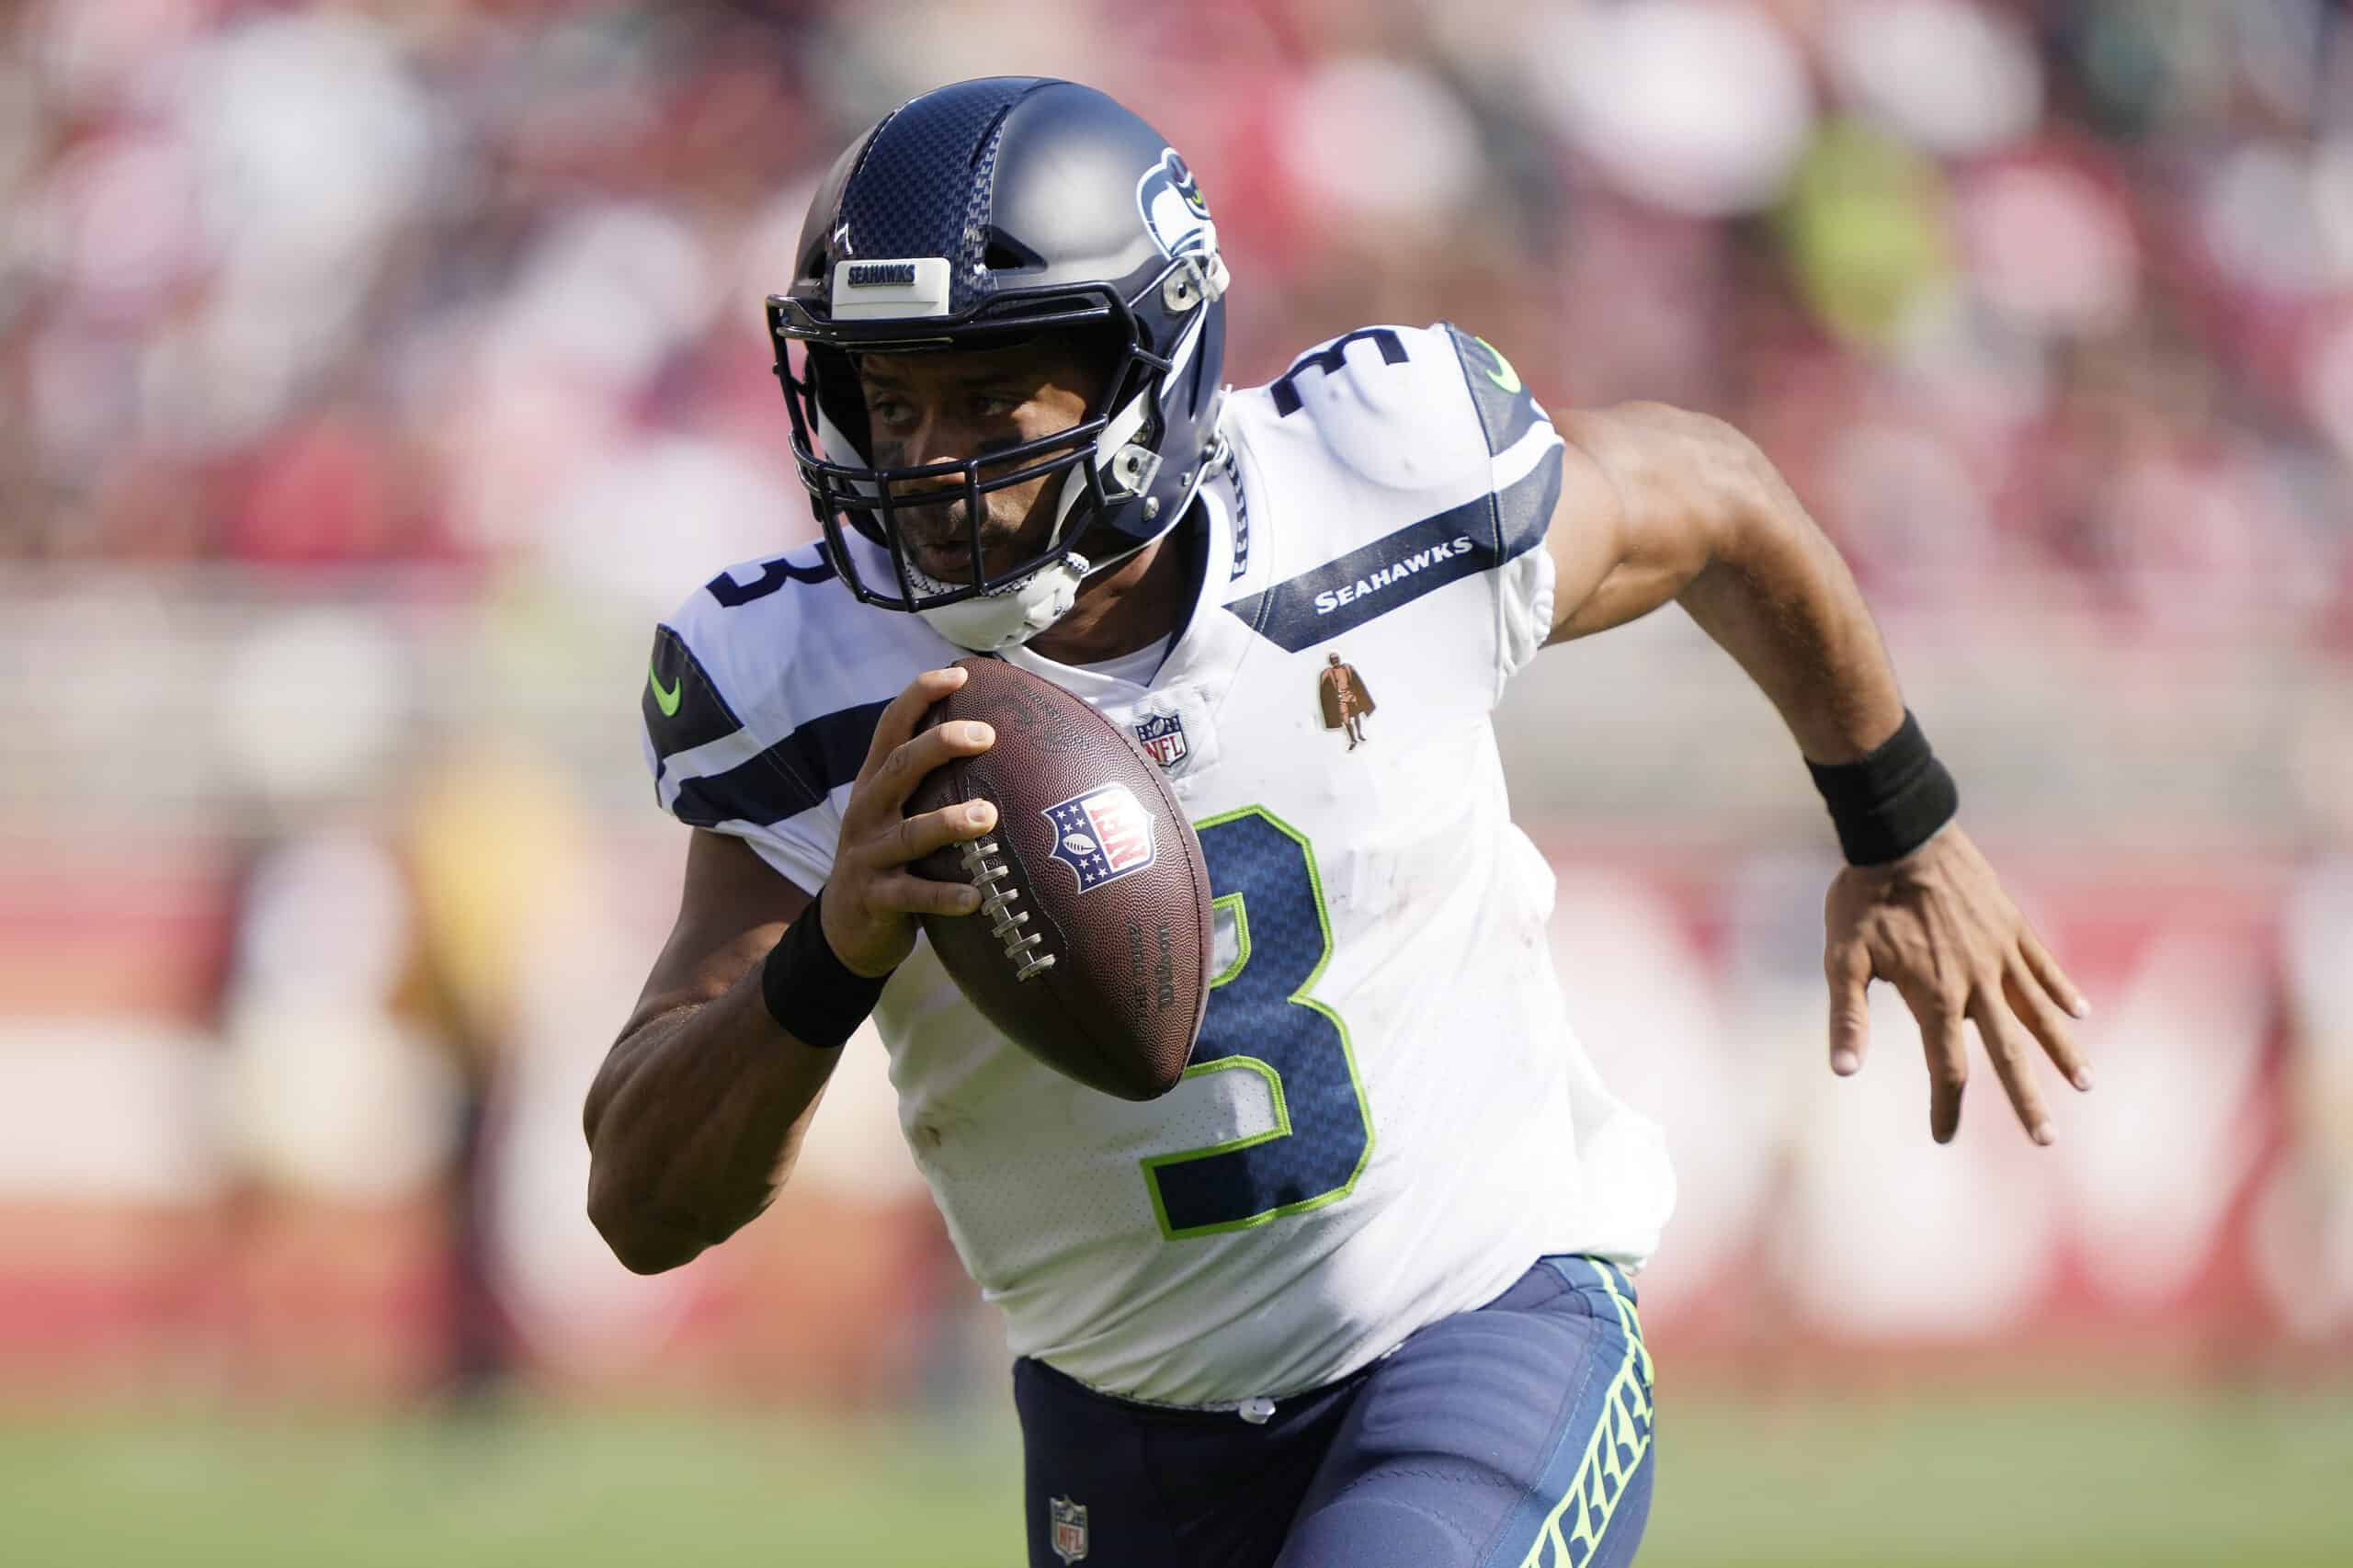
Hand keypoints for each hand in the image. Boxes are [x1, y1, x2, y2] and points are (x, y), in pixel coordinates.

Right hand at [820, 666, 998, 977]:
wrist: (844, 928)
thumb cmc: (891, 860)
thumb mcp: (899, 814)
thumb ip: (931, 784)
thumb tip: (1002, 743)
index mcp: (874, 785)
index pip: (890, 728)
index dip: (919, 696)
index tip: (958, 674)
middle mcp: (866, 812)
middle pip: (898, 767)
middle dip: (939, 745)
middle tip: (986, 734)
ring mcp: (867, 856)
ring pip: (908, 833)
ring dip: (948, 822)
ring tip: (988, 814)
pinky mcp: (874, 899)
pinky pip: (912, 896)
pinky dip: (944, 896)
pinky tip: (977, 897)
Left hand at [1823, 823, 2091, 1144]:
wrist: (1901, 835)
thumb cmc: (1863, 899)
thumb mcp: (1842, 959)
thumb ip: (1847, 1017)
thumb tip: (1842, 1071)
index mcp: (1935, 997)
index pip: (1945, 1069)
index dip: (1945, 1108)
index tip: (1943, 1138)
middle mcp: (1977, 983)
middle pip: (2007, 1054)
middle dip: (2027, 1100)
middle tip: (2046, 1140)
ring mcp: (2001, 954)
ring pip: (2039, 1013)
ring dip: (2062, 1052)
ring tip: (2085, 1085)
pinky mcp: (2012, 926)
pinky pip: (2043, 966)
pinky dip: (2062, 991)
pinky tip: (2080, 1013)